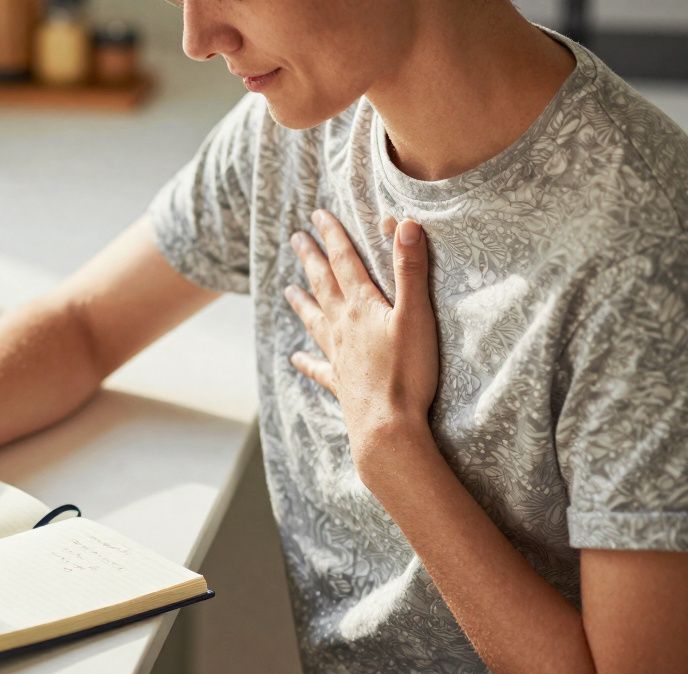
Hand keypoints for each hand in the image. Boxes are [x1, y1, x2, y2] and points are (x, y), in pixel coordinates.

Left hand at [284, 210, 439, 470]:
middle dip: (311, 259)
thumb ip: (410, 270)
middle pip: (323, 285)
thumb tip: (405, 223)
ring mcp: (338, 355)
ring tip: (287, 290)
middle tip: (296, 239)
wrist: (387, 427)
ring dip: (302, 302)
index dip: (332, 235)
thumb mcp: (416, 315)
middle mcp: (342, 327)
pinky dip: (306, 361)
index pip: (343, 261)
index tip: (317, 215)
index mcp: (361, 307)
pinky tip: (295, 358)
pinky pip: (318, 368)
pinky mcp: (340, 382)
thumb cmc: (407, 372)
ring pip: (314, 321)